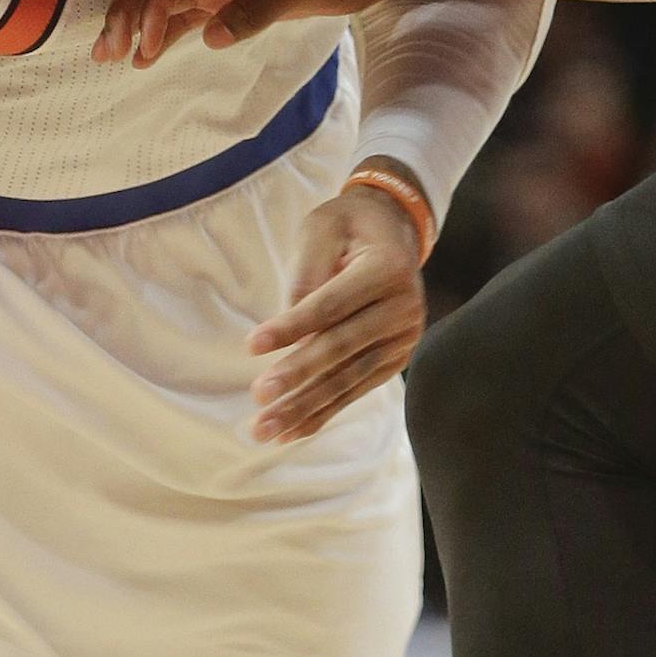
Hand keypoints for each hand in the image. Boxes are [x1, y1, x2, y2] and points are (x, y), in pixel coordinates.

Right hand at [94, 0, 413, 69]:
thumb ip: (259, 8)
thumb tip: (211, 37)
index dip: (152, 6)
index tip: (144, 46)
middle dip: (127, 10)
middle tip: (106, 51)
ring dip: (136, 20)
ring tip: (110, 56)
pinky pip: (186, 5)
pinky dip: (164, 28)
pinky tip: (146, 54)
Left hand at [249, 181, 426, 442]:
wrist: (393, 232)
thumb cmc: (349, 226)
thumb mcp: (323, 227)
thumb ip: (307, 271)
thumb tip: (288, 325)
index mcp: (388, 268)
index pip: (332, 305)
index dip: (292, 327)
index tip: (251, 346)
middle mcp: (404, 308)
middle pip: (343, 348)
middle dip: (298, 375)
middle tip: (258, 395)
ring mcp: (404, 338)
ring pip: (349, 378)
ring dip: (305, 406)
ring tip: (266, 427)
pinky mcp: (395, 360)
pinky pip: (356, 389)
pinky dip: (323, 412)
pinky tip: (292, 430)